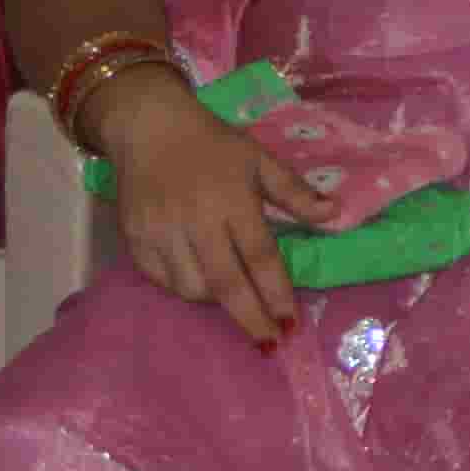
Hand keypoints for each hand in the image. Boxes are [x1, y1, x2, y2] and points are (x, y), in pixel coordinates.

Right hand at [99, 73, 339, 349]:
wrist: (149, 128)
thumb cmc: (213, 143)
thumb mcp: (260, 159)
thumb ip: (295, 192)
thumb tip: (334, 215)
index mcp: (232, 202)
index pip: (259, 258)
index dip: (276, 294)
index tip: (291, 323)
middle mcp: (196, 222)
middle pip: (225, 284)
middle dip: (249, 318)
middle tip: (269, 342)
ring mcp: (161, 233)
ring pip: (190, 288)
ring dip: (216, 302)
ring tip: (235, 300)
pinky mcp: (135, 239)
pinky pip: (161, 280)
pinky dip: (182, 289)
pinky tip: (200, 285)